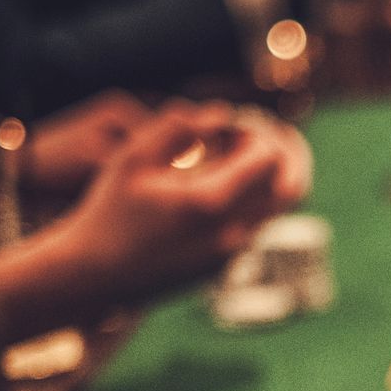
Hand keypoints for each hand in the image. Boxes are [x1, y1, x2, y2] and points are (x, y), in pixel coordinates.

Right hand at [0, 103, 309, 330]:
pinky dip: (257, 197)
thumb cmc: (108, 212)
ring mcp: (233, 254)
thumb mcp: (132, 157)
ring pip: (281, 209)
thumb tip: (221, 112)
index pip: (269, 156)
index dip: (258, 131)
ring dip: (275, 175)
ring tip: (243, 152)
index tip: (231, 124)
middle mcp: (232, 233)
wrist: (96, 278)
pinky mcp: (227, 266)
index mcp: (209, 202)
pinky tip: (225, 181)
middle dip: (291, 153)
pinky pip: (259, 225)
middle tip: (273, 131)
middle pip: (294, 187)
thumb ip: (177, 126)